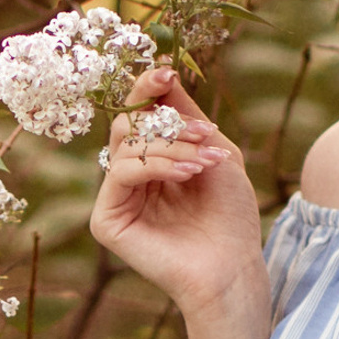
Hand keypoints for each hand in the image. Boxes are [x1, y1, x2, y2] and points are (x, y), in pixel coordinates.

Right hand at [87, 65, 265, 320]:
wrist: (231, 266)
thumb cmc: (229, 215)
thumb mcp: (216, 151)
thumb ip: (187, 116)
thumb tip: (162, 74)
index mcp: (152, 160)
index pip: (138, 116)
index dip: (147, 90)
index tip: (166, 71)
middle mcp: (129, 177)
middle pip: (127, 125)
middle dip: (167, 123)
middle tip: (204, 132)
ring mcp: (115, 198)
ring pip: (126, 146)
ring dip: (171, 147)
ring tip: (206, 163)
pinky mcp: (107, 220)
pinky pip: (121, 173)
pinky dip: (156, 166)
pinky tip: (188, 175)